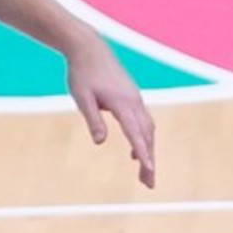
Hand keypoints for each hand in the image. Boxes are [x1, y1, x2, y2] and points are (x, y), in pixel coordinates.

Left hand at [63, 38, 157, 186]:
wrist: (89, 48)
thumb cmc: (82, 73)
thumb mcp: (82, 98)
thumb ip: (93, 119)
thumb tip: (100, 142)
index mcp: (122, 103)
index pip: (135, 133)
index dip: (144, 153)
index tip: (149, 170)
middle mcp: (134, 102)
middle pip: (146, 136)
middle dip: (150, 160)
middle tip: (149, 184)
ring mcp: (135, 99)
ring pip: (147, 130)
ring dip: (148, 151)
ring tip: (145, 174)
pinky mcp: (132, 97)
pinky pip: (142, 122)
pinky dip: (143, 139)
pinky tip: (135, 152)